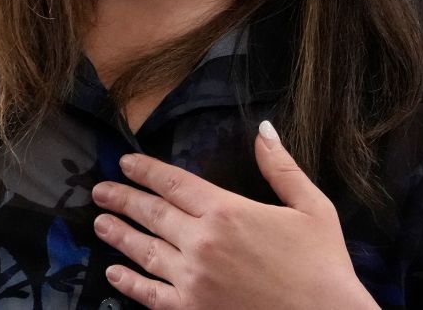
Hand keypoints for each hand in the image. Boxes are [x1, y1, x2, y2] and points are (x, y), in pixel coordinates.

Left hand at [90, 121, 380, 309]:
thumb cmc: (322, 264)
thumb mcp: (311, 206)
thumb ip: (280, 167)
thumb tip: (263, 129)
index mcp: (226, 211)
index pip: (173, 183)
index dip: (146, 171)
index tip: (125, 163)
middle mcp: (201, 242)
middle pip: (152, 214)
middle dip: (123, 200)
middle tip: (100, 191)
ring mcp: (193, 280)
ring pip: (145, 252)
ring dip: (120, 236)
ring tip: (99, 224)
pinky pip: (151, 295)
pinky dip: (129, 284)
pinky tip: (115, 274)